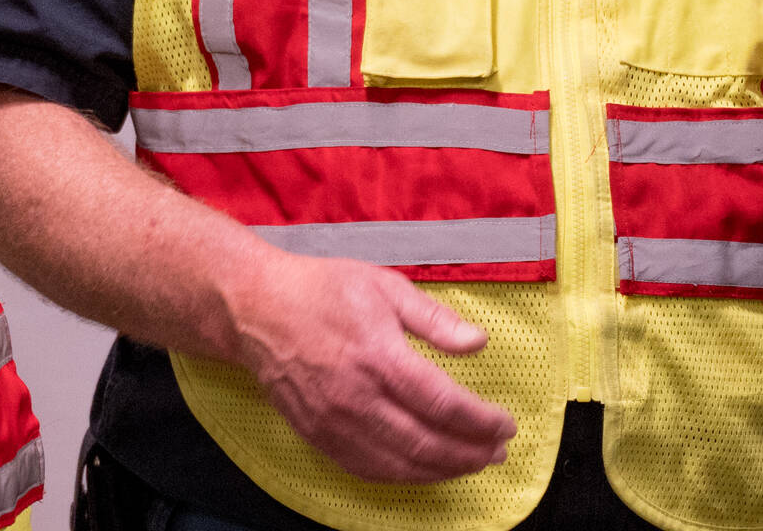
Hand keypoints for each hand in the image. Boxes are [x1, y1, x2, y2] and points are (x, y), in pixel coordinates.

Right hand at [227, 252, 516, 482]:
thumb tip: (478, 343)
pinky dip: (402, 476)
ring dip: (441, 470)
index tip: (505, 424)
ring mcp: (333, 423)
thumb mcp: (388, 286)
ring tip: (473, 464)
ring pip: (397, 464)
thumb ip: (436, 319)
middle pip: (424, 443)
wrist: (256, 310)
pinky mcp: (316, 436)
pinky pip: (365, 469)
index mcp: (379, 357)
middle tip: (498, 451)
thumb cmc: (324, 291)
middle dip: (469, 453)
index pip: (442, 403)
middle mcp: (356, 398)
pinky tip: (425, 470)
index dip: (480, 421)